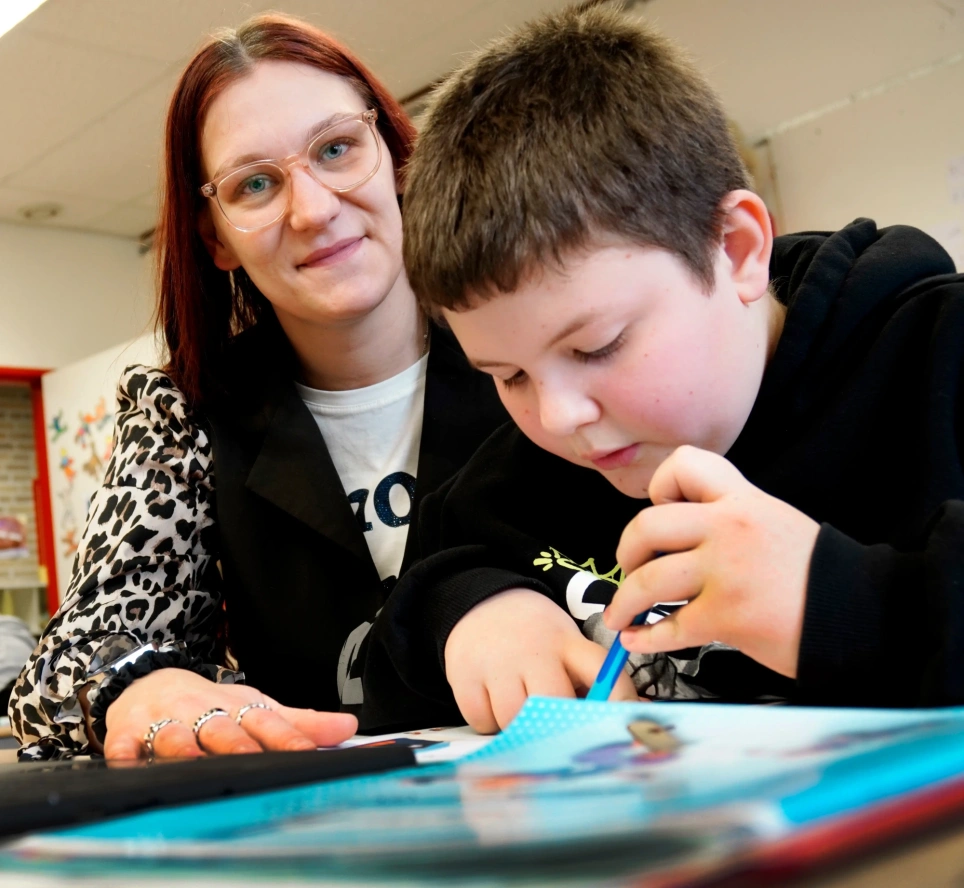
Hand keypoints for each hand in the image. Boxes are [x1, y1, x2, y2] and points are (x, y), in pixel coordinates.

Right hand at [101, 668, 356, 759]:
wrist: (153, 681)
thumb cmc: (213, 705)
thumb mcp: (256, 708)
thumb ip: (301, 724)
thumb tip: (350, 728)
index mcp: (240, 709)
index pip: (268, 723)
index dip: (288, 738)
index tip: (308, 754)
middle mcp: (204, 713)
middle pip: (222, 729)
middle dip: (237, 744)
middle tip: (253, 759)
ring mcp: (165, 722)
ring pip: (173, 736)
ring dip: (182, 747)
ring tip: (193, 760)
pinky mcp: (127, 732)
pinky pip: (123, 744)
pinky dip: (125, 753)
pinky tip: (129, 761)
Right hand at [445, 588, 637, 733]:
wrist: (480, 602)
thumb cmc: (533, 636)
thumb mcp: (563, 642)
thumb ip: (584, 679)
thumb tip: (611, 723)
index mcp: (566, 642)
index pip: (601, 669)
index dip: (617, 698)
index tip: (621, 722)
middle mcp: (532, 650)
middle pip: (552, 703)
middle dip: (553, 721)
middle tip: (548, 721)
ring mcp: (495, 662)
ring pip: (513, 719)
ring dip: (516, 726)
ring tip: (516, 706)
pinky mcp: (463, 674)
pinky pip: (482, 721)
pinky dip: (488, 721)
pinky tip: (491, 700)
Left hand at [607, 445, 819, 677]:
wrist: (865, 612)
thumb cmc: (817, 572)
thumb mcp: (774, 520)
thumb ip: (729, 517)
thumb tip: (677, 536)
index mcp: (741, 499)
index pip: (683, 464)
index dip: (661, 486)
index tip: (662, 510)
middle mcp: (728, 528)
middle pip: (647, 526)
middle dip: (626, 551)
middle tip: (630, 568)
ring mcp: (725, 572)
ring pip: (648, 581)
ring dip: (624, 602)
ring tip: (620, 613)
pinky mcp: (727, 617)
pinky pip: (668, 627)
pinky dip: (645, 638)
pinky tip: (638, 640)